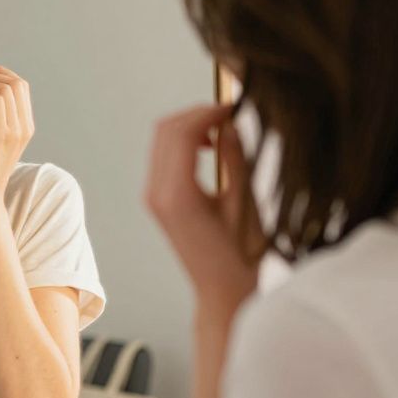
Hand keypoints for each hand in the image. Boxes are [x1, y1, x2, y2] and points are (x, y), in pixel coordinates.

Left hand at [144, 103, 264, 313]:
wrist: (222, 290)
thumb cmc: (240, 255)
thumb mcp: (243, 203)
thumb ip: (235, 159)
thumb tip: (229, 124)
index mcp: (178, 195)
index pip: (181, 133)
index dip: (207, 113)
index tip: (233, 107)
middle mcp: (158, 193)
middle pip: (165, 130)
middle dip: (196, 114)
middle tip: (228, 113)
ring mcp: (154, 196)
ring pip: (161, 140)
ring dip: (189, 126)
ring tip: (222, 128)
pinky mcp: (158, 199)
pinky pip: (163, 156)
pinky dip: (183, 142)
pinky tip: (209, 146)